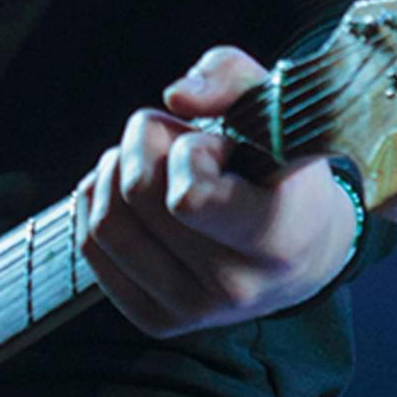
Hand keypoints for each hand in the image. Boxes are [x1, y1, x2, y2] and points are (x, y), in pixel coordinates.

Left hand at [74, 46, 359, 339]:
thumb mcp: (276, 108)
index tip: (217, 144)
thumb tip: (176, 96)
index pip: (188, 197)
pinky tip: (130, 190)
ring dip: (116, 169)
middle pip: (137, 192)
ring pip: (105, 221)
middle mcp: (235, 287)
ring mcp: (193, 311)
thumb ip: (233, 77)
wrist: (305, 251)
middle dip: (147, 140)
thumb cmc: (284, 169)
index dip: (189, 151)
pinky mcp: (158, 320)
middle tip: (177, 136)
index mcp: (277, 237)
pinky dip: (99, 201)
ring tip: (153, 160)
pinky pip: (92, 248)